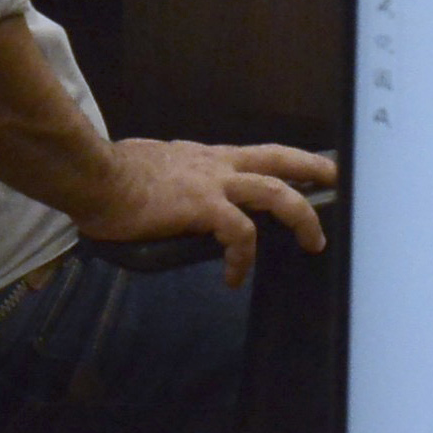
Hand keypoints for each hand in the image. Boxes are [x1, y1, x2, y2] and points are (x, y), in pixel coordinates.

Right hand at [79, 139, 336, 285]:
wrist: (94, 178)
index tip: (305, 171)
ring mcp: (213, 183)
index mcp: (206, 157)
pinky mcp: (203, 206)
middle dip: (314, 168)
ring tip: (313, 242)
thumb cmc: (112, 175)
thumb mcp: (152, 167)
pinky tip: (234, 277)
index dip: (285, 162)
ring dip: (302, 216)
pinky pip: (240, 233)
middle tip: (338, 181)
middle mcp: (217, 164)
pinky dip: (244, 257)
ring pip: (276, 192)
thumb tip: (163, 191)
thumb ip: (169, 178)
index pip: (257, 155)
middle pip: (279, 158)